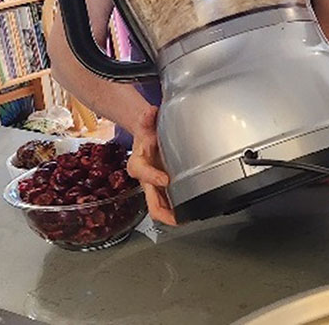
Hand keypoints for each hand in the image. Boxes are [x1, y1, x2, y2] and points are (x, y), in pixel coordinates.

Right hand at [125, 106, 176, 225]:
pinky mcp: (164, 187)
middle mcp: (145, 178)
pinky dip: (177, 208)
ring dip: (172, 214)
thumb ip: (146, 117)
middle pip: (150, 201)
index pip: (142, 172)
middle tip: (178, 217)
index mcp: (138, 163)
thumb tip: (150, 111)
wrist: (146, 136)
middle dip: (163, 211)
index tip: (166, 179)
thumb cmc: (146, 132)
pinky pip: (169, 202)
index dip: (153, 177)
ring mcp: (155, 185)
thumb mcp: (145, 123)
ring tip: (187, 218)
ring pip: (159, 206)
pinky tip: (191, 210)